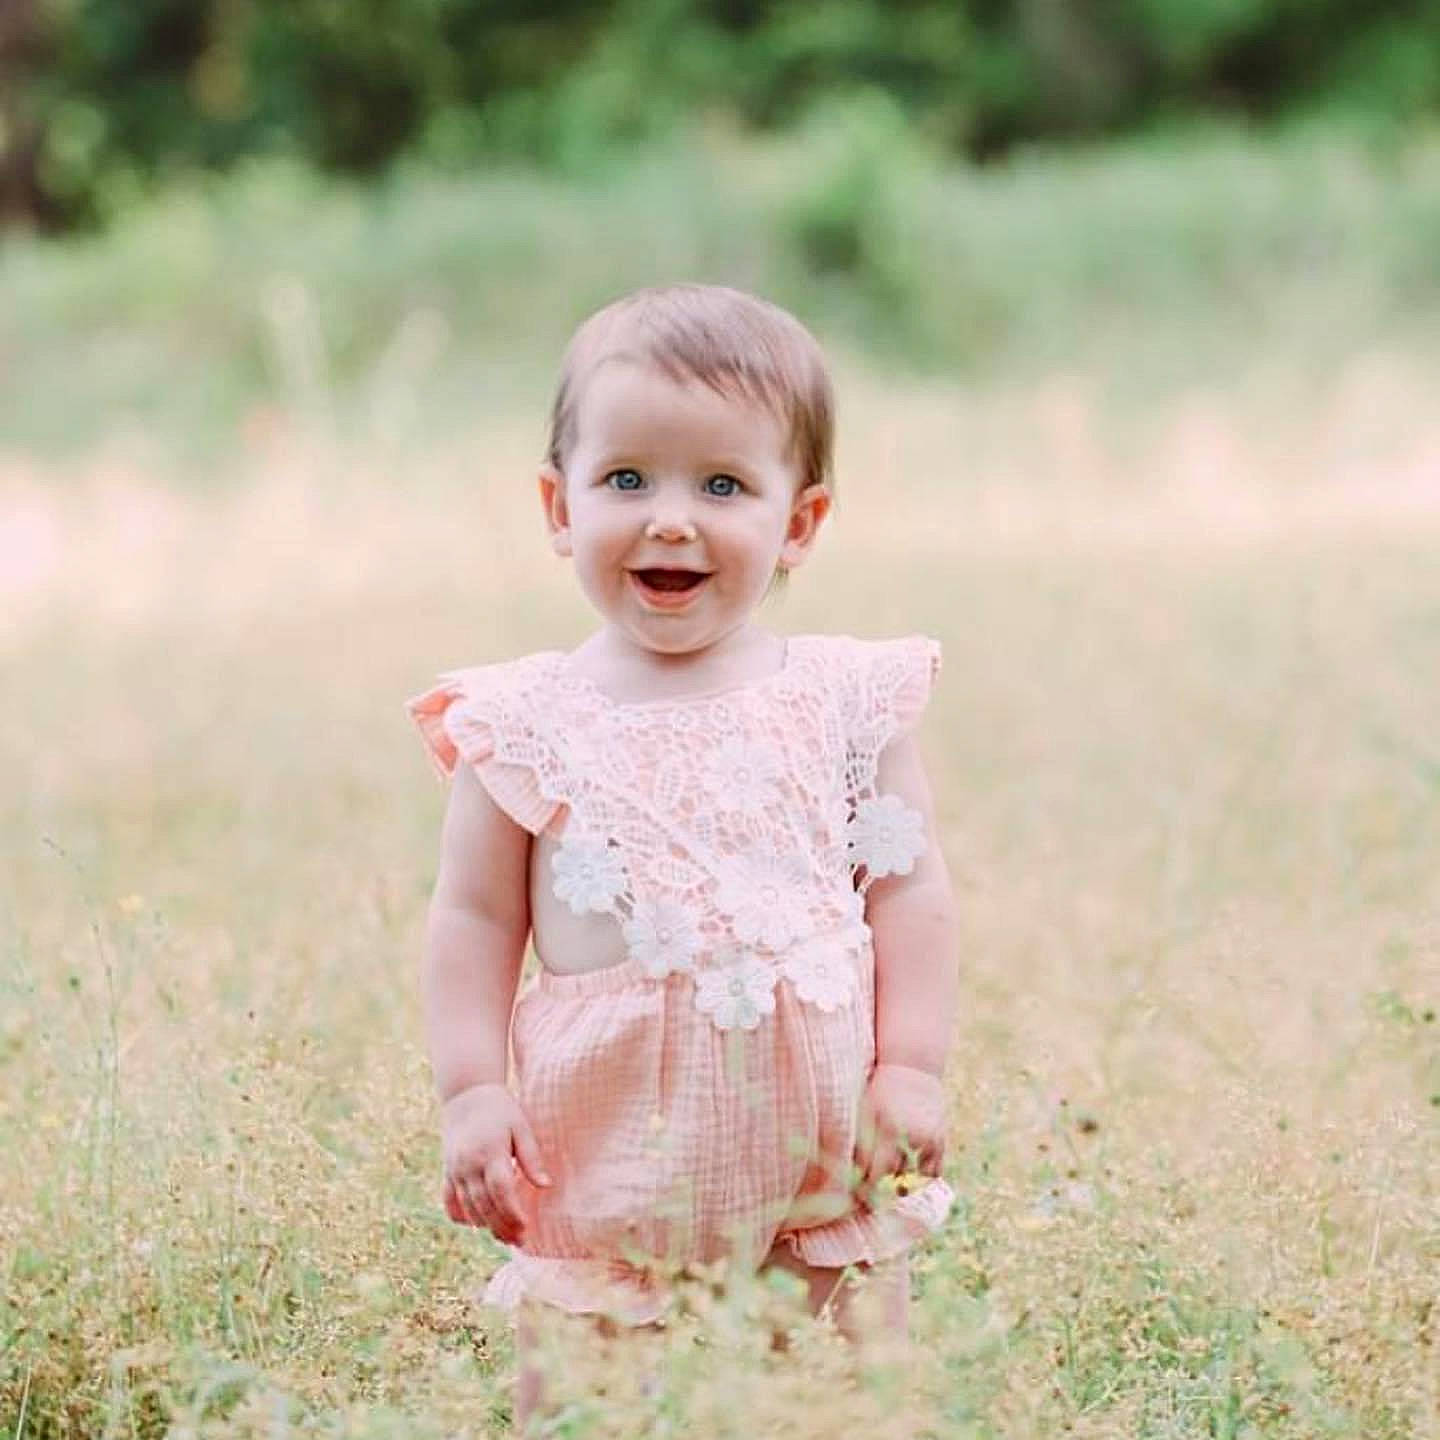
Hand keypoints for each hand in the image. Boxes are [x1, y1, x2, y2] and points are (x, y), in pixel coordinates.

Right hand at [441, 1083, 551, 1244]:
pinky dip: (461, 1216)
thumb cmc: (500, 1110)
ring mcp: (455, 1169)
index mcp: (490, 1151)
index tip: (526, 1228)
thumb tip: (546, 1186)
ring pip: (467, 1207)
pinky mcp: (447, 1171)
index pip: (501, 1190)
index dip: (513, 1212)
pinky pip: (450, 1201)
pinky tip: (477, 1224)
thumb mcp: (521, 1127)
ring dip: (485, 1225)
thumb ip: (532, 1157)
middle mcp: (469, 1163)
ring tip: (504, 1237)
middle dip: (502, 1226)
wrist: (466, 1095)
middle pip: (484, 1205)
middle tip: (519, 1241)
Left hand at [853, 1063, 945, 1208]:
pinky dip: (920, 1178)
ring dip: (900, 1184)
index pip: (875, 1175)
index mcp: (888, 1129)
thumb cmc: (879, 1088)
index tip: (856, 1200)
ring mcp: (928, 1140)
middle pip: (894, 1181)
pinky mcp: (941, 1140)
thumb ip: (858, 1141)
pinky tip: (907, 1174)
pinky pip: (932, 1172)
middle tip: (870, 1198)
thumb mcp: (864, 1109)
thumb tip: (845, 1175)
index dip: (865, 1191)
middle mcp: (911, 1137)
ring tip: (887, 1183)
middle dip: (880, 1191)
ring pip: (914, 1180)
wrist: (912, 1067)